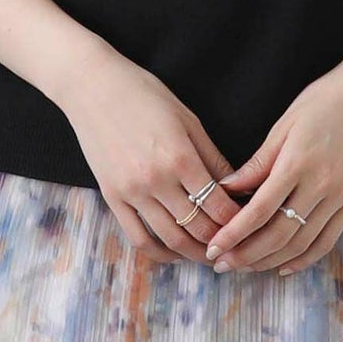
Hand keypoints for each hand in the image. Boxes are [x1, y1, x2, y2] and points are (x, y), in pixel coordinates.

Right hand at [59, 43, 246, 266]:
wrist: (93, 86)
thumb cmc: (144, 94)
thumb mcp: (187, 118)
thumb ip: (212, 155)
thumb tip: (236, 186)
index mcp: (180, 157)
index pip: (218, 205)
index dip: (238, 220)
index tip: (249, 224)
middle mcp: (156, 180)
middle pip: (197, 228)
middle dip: (221, 241)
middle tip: (236, 244)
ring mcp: (131, 192)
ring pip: (170, 240)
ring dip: (194, 253)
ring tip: (211, 255)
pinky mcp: (112, 197)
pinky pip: (138, 238)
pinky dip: (160, 253)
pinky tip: (175, 252)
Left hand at [204, 52, 342, 275]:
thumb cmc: (324, 100)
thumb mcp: (285, 123)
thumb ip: (258, 162)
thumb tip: (227, 189)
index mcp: (298, 162)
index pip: (259, 210)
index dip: (234, 233)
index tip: (213, 247)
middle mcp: (321, 185)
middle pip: (279, 234)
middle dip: (246, 254)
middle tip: (222, 264)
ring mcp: (341, 196)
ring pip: (302, 243)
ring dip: (271, 260)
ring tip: (246, 267)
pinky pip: (328, 240)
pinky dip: (305, 259)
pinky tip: (284, 266)